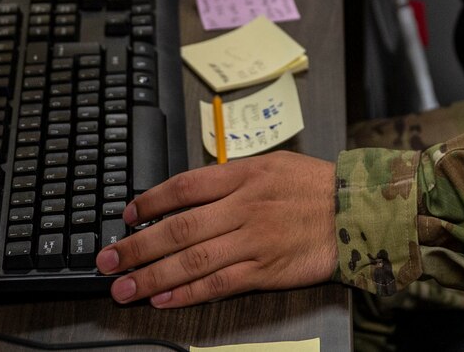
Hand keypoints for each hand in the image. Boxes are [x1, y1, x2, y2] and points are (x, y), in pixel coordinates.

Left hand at [98, 154, 337, 306]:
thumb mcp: (272, 164)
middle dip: (137, 246)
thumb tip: (187, 193)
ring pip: (192, 260)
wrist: (357, 211)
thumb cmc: (314, 187)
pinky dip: (188, 293)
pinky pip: (220, 284)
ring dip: (153, 277)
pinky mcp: (265, 271)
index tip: (126, 215)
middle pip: (179, 228)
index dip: (150, 201)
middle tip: (107, 260)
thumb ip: (231, 177)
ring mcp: (254, 241)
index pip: (185, 186)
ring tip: (123, 287)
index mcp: (244, 175)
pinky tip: (164, 299)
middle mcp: (244, 207)